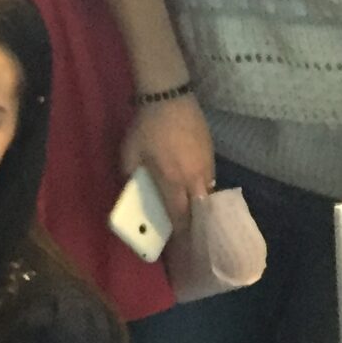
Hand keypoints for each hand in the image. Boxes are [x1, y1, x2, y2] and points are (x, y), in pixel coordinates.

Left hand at [119, 99, 214, 227]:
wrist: (170, 98)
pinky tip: (196, 191)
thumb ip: (131, 177)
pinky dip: (204, 190)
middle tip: (191, 235)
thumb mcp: (129, 154)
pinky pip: (210, 179)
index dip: (180, 232)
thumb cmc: (146, 126)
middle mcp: (194, 177)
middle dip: (196, 224)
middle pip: (200, 209)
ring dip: (201, 207)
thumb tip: (135, 192)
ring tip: (196, 217)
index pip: (179, 214)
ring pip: (208, 195)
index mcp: (172, 179)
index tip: (178, 245)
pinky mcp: (212, 154)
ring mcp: (207, 165)